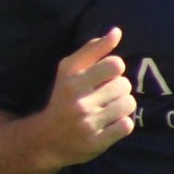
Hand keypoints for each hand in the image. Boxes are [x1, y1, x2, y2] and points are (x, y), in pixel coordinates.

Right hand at [42, 29, 133, 164]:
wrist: (45, 139)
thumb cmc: (63, 98)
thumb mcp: (69, 70)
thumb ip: (93, 49)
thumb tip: (116, 32)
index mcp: (71, 80)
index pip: (115, 64)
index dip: (114, 69)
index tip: (103, 76)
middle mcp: (78, 101)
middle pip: (124, 85)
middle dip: (118, 89)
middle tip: (104, 96)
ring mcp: (87, 123)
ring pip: (128, 104)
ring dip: (123, 106)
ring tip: (108, 109)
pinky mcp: (95, 142)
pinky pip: (126, 125)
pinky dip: (122, 124)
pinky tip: (108, 124)